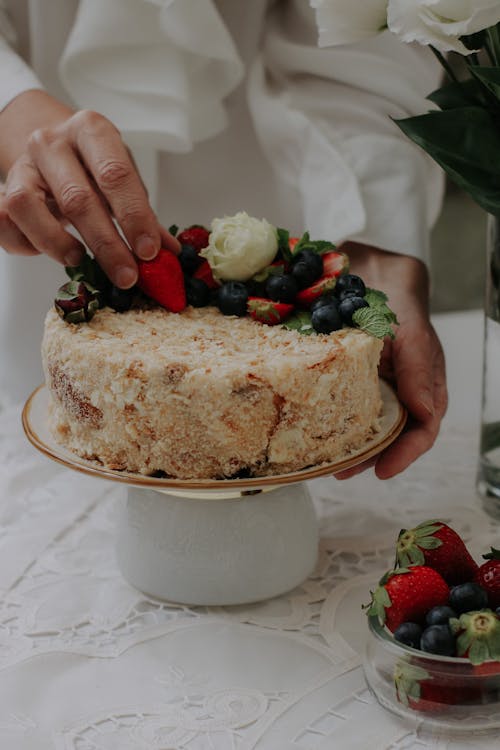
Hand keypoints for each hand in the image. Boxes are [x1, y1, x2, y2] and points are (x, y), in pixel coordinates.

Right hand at [0, 93, 178, 286]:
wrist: (52, 144)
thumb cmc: (93, 165)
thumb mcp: (123, 179)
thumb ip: (145, 216)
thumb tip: (171, 256)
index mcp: (92, 131)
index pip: (115, 174)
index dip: (134, 217)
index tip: (149, 251)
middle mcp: (53, 142)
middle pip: (77, 198)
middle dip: (106, 244)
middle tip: (127, 275)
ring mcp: (24, 165)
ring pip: (28, 207)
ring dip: (56, 243)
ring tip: (79, 261)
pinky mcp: (5, 188)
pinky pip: (4, 221)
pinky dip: (26, 244)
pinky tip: (52, 253)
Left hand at [335, 242, 447, 479]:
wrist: (369, 270)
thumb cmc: (398, 300)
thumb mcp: (412, 333)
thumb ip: (420, 371)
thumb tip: (427, 415)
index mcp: (421, 385)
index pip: (421, 429)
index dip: (405, 454)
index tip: (382, 472)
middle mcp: (397, 390)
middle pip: (388, 436)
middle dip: (367, 458)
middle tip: (339, 471)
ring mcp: (370, 385)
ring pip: (361, 425)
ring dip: (343, 444)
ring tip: (320, 460)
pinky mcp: (344, 377)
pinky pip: (334, 403)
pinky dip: (322, 418)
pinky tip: (303, 426)